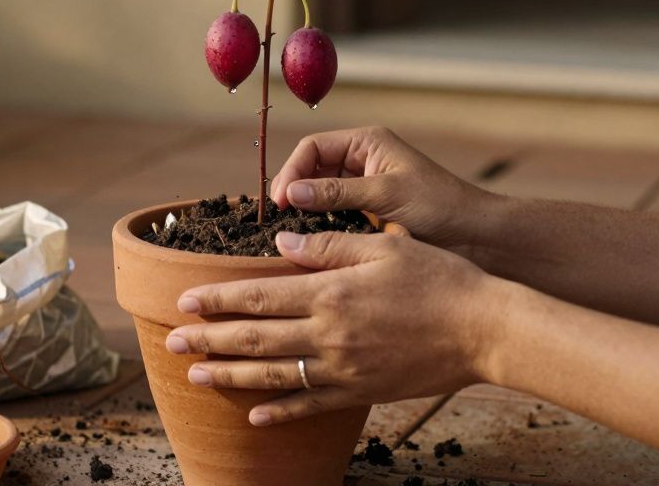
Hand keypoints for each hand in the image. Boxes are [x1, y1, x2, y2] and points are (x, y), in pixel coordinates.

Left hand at [165, 229, 499, 425]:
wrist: (485, 329)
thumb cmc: (439, 279)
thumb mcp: (382, 247)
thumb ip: (326, 247)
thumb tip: (277, 244)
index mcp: (331, 292)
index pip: (258, 296)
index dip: (218, 299)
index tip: (185, 300)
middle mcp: (330, 333)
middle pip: (254, 339)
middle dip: (208, 339)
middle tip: (172, 340)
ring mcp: (344, 368)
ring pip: (273, 375)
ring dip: (229, 376)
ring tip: (196, 374)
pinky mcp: (361, 392)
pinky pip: (310, 405)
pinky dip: (279, 411)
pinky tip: (253, 414)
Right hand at [270, 126, 498, 244]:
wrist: (478, 237)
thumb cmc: (442, 207)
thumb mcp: (387, 194)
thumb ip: (338, 192)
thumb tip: (291, 193)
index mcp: (367, 143)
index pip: (313, 147)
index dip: (292, 171)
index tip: (281, 201)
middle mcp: (362, 161)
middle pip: (310, 169)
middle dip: (292, 190)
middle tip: (279, 220)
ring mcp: (363, 189)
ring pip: (318, 194)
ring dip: (304, 210)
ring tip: (290, 233)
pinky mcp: (367, 214)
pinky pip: (332, 216)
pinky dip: (320, 226)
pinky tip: (311, 243)